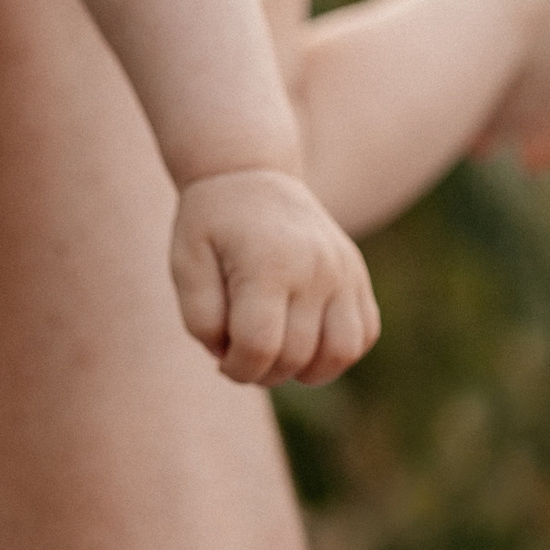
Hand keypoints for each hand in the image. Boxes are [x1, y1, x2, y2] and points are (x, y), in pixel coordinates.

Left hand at [169, 169, 378, 386]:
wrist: (250, 177)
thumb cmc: (210, 226)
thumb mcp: (186, 265)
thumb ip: (202, 318)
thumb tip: (231, 357)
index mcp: (268, 263)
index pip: (259, 346)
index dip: (236, 369)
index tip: (221, 360)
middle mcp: (315, 267)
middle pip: (296, 356)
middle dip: (262, 372)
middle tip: (240, 353)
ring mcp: (343, 271)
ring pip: (341, 352)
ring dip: (305, 371)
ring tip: (276, 355)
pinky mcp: (357, 275)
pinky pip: (364, 334)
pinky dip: (336, 352)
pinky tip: (304, 341)